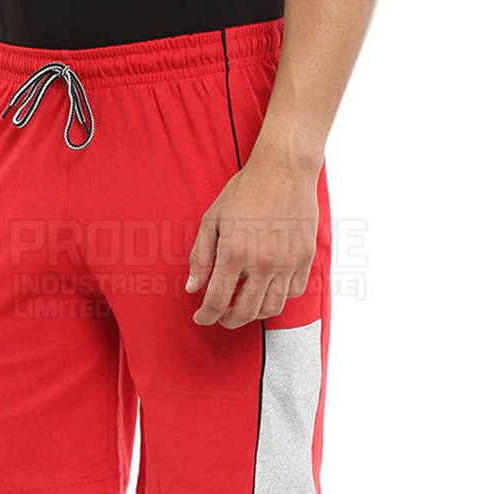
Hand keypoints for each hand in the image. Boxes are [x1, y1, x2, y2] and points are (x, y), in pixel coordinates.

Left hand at [187, 151, 319, 327]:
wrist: (284, 168)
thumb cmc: (244, 191)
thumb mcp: (212, 220)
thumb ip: (200, 257)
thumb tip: (192, 288)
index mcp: (234, 254)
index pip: (217, 301)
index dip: (206, 316)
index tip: (202, 317)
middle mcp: (262, 263)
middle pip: (245, 312)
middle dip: (229, 320)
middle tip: (222, 316)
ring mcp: (287, 263)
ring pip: (271, 308)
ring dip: (254, 314)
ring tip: (244, 305)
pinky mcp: (305, 258)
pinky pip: (294, 292)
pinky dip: (280, 297)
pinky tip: (268, 288)